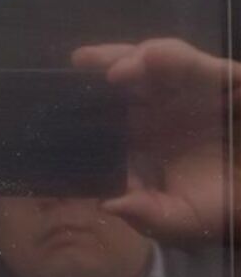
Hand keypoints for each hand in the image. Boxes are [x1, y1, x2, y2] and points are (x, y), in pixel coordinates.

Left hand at [72, 38, 239, 243]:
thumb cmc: (217, 206)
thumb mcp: (179, 220)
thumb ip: (146, 215)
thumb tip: (108, 205)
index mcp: (137, 135)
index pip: (100, 108)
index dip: (78, 98)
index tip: (55, 95)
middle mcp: (156, 107)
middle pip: (119, 76)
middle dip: (97, 65)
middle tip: (79, 63)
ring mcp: (185, 90)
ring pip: (151, 62)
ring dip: (130, 58)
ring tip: (116, 72)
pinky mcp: (220, 79)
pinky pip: (194, 63)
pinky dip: (173, 56)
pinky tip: (152, 57)